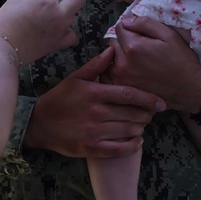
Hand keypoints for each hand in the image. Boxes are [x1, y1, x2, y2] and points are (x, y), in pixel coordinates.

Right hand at [0, 0, 82, 64]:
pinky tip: (59, 28)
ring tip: (52, 12)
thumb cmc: (6, 22)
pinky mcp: (58, 43)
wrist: (5, 47)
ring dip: (66, 10)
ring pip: (73, 15)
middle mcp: (58, 14)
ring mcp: (61, 29)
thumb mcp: (15, 0)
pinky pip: (71, 35)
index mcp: (47, 1)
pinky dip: (68, 31)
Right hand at [24, 48, 165, 158]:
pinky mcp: (91, 149)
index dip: (148, 98)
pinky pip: (120, 149)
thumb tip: (112, 50)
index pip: (129, 94)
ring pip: (129, 130)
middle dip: (146, 114)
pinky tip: (137, 140)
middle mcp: (96, 112)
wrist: (39, 124)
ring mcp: (94, 132)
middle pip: (133, 113)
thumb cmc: (59, 99)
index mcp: (94, 93)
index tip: (161, 102)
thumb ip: (96, 65)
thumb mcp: (75, 78)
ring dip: (141, 128)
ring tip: (142, 124)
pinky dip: (133, 145)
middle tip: (151, 113)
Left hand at [104, 16, 200, 113]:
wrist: (189, 89)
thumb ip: (145, 23)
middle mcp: (123, 63)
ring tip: (137, 59)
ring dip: (120, 55)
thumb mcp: (169, 34)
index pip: (119, 27)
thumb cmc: (181, 60)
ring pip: (111, 57)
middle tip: (140, 46)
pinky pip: (111, 73)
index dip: (131, 27)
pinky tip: (132, 71)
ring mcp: (121, 78)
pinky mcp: (123, 89)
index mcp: (133, 47)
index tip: (142, 34)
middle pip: (113, 42)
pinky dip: (118, 69)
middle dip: (124, 40)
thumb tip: (127, 20)